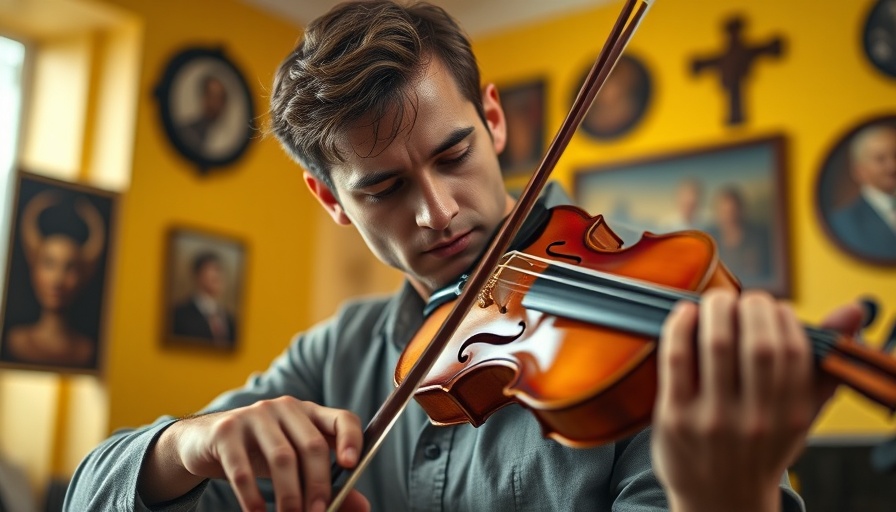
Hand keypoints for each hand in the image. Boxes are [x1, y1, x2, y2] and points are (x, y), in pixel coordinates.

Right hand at [140, 396, 369, 511]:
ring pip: (282, 458)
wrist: (203, 442)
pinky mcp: (226, 431)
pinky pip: (243, 468)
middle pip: (312, 445)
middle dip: (318, 485)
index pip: (343, 418)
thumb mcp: (295, 466)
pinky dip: (252, 497)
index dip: (352, 439)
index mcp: (309, 413)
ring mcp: (254, 415)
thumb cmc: (259, 453)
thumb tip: (363, 507)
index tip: (352, 466)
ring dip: (289, 495)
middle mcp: (285, 408)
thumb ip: (328, 484)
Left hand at [651, 289, 862, 511]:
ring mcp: (712, 419)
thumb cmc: (759, 447)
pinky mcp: (674, 417)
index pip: (794, 352)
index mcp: (789, 416)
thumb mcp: (798, 414)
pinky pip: (677, 359)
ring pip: (717, 345)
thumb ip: (822, 364)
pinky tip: (685, 313)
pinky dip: (680, 327)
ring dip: (717, 308)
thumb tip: (854, 310)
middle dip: (752, 306)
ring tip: (717, 300)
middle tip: (743, 299)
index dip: (784, 317)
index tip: (773, 307)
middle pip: (758, 344)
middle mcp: (754, 420)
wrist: (718, 500)